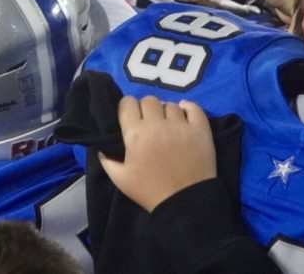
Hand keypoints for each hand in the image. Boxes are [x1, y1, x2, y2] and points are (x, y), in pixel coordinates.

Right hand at [99, 96, 216, 212]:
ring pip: (170, 104)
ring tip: (168, 126)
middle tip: (149, 123)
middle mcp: (157, 125)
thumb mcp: (120, 179)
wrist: (184, 204)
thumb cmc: (150, 191)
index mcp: (135, 134)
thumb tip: (103, 147)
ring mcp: (180, 126)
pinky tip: (184, 116)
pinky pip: (193, 107)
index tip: (130, 119)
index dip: (127, 108)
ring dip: (166, 112)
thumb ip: (107, 160)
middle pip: (148, 100)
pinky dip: (188, 108)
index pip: (127, 103)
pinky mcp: (200, 130)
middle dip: (146, 109)